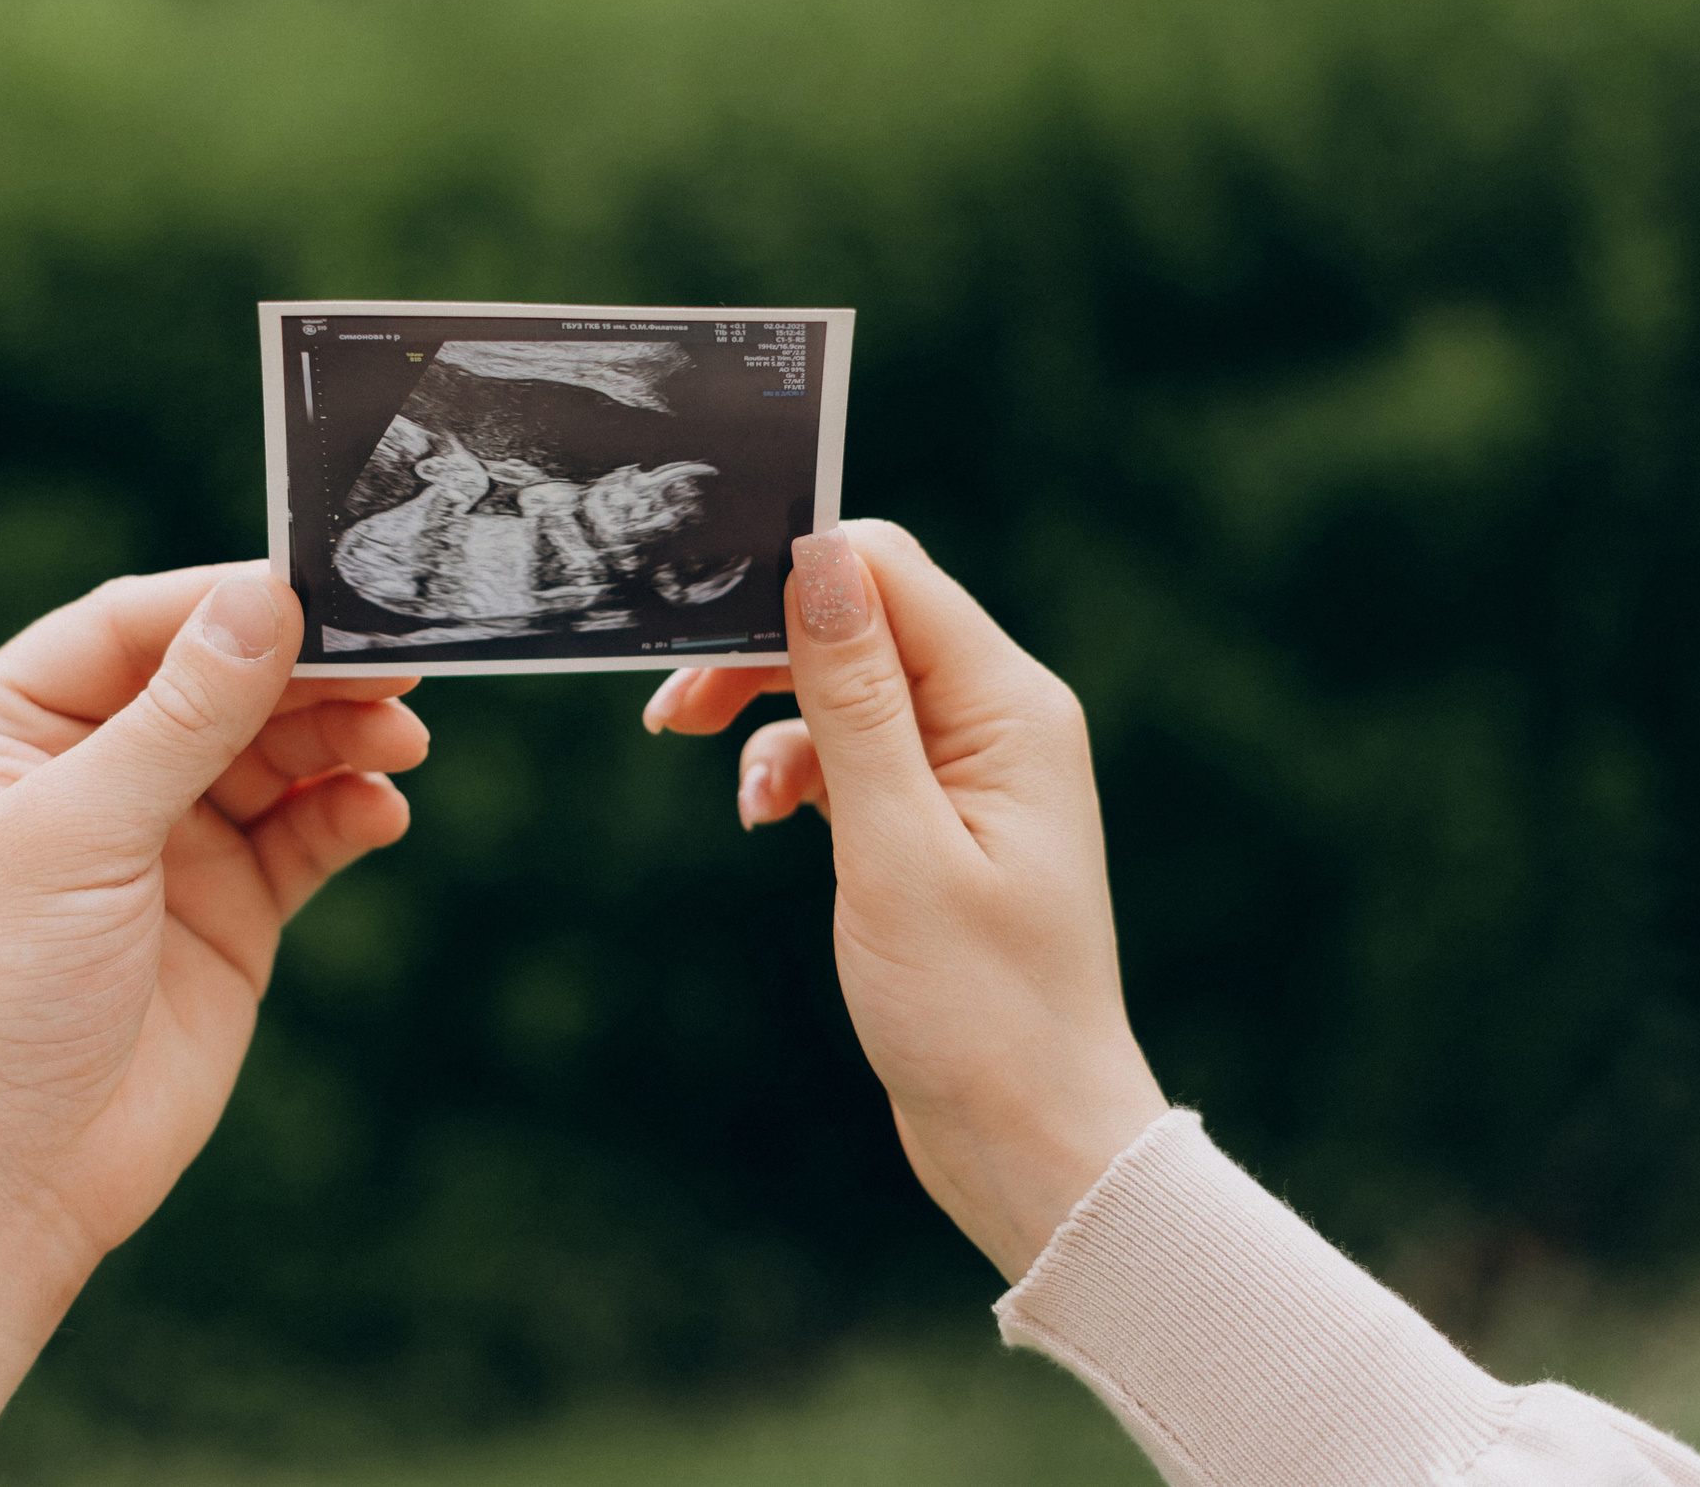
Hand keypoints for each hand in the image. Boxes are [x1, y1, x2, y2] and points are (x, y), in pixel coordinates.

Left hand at [0, 563, 427, 1267]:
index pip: (134, 626)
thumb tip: (267, 601)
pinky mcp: (231, 909)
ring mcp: (165, 840)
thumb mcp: (79, 831)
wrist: (0, 1177)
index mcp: (9, 726)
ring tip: (402, 744)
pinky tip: (381, 812)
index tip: (324, 593)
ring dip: (343, 740)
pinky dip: (350, 815)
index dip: (227, 605)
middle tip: (399, 666)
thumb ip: (182, 716)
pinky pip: (307, 835)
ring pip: (277, 754)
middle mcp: (89, 770)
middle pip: (221, 682)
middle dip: (309, 674)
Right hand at [643, 521, 1165, 1278]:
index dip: (790, 574)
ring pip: (846, 684)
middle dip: (759, 648)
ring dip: (768, 715)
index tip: (692, 623)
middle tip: (670, 709)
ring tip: (708, 769)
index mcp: (1009, 707)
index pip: (890, 574)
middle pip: (861, 620)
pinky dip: (795, 769)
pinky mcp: (937, 817)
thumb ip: (854, 699)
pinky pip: (851, 750)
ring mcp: (969, 769)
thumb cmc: (978, 1009)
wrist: (1030, 1138)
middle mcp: (998, 719)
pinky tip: (762, 816)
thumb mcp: (895, 847)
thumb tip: (818, 560)